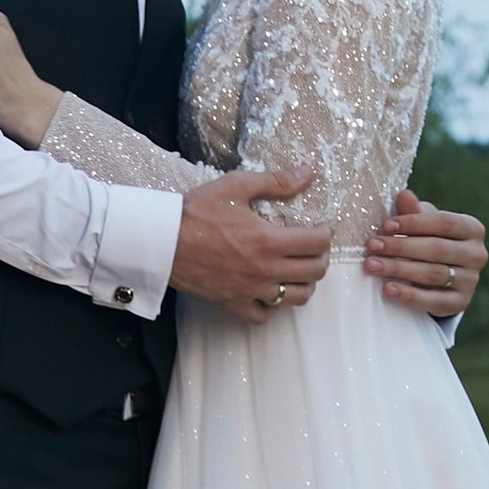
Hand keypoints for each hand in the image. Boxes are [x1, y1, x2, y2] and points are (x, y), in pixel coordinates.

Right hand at [171, 170, 331, 323]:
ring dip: (305, 283)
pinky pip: (263, 315)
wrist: (161, 241)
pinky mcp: (233, 303)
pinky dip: (272, 306)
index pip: (317, 243)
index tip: (322, 226)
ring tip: (298, 270)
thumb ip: (276, 182)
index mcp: (268, 240)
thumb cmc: (196, 212)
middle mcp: (264, 270)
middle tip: (314, 246)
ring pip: (296, 297)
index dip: (327, 233)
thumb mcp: (236, 187)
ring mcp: (250, 290)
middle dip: (321, 257)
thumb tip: (307, 173)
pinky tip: (269, 291)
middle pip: (314, 272)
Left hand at [363, 188, 485, 318]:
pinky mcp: (460, 303)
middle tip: (372, 246)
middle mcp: (477, 254)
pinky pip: (433, 301)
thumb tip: (403, 195)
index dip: (414, 223)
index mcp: (472, 228)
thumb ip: (414, 212)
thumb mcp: (423, 225)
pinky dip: (409, 295)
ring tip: (372, 266)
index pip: (444, 223)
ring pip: (433, 274)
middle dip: (400, 247)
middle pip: (437, 249)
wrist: (443, 279)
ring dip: (399, 269)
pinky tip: (387, 289)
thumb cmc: (430, 242)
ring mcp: (471, 280)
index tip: (386, 225)